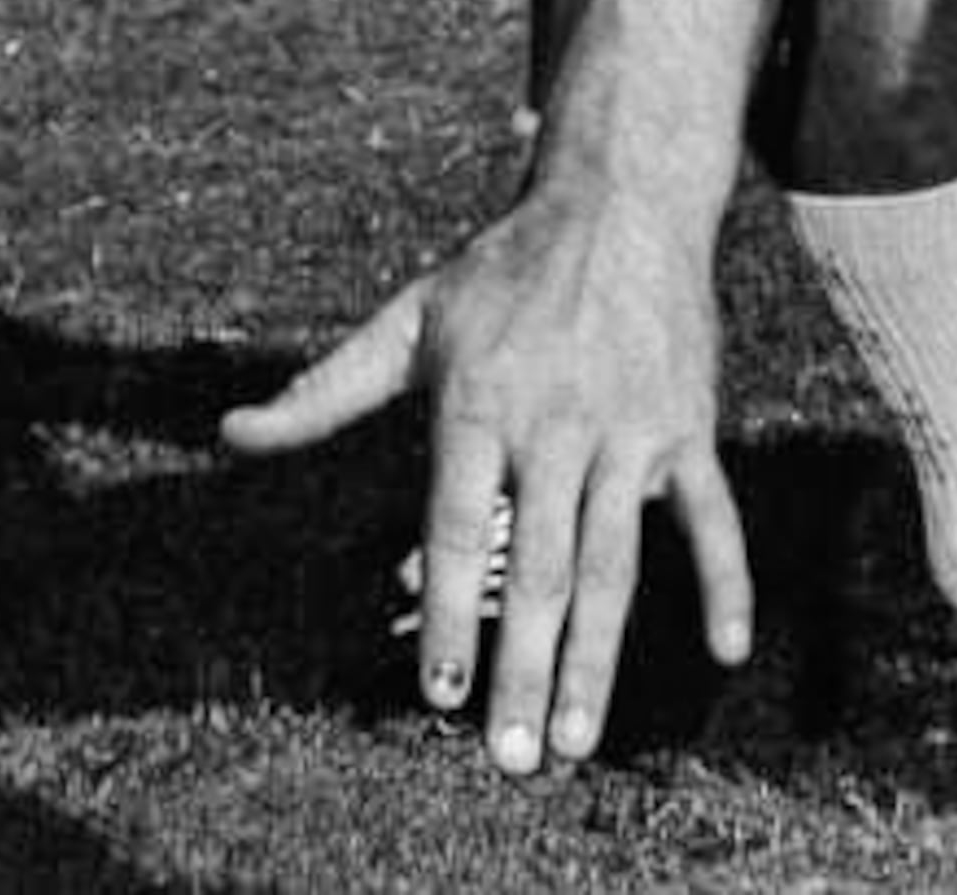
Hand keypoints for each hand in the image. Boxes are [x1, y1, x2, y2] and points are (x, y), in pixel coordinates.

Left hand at [220, 187, 739, 772]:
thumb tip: (230, 436)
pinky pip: (712, 514)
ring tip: (577, 739)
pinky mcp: (688, 425)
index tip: (440, 693)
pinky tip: (727, 651)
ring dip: (597, 655)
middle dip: (523, 665)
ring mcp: (629, 426)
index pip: (457, 525)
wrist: (621, 196)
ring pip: (614, 559)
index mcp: (480, 401)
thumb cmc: (503, 269)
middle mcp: (556, 420)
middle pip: (537, 564)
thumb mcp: (410, 321)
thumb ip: (325, 392)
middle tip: (511, 759)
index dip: (449, 610)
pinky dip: (725, 580)